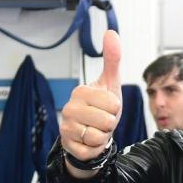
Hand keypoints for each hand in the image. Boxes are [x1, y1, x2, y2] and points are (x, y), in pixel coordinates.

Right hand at [60, 30, 121, 168]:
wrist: (91, 135)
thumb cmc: (102, 108)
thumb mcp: (110, 84)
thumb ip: (112, 59)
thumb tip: (111, 32)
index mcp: (80, 91)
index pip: (113, 103)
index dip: (115, 108)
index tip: (106, 107)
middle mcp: (69, 108)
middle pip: (107, 121)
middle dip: (110, 124)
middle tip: (102, 121)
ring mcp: (66, 128)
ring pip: (99, 137)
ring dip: (103, 136)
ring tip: (96, 130)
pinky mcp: (68, 146)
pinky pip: (92, 151)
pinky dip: (96, 149)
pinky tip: (89, 142)